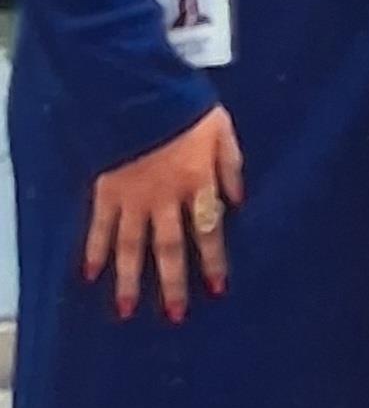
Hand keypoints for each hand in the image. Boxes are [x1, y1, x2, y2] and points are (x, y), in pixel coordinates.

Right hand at [86, 106, 242, 320]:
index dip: (213, 261)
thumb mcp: (222, 130)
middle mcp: (165, 198)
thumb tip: (239, 201)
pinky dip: (94, 250)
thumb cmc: (185, 105)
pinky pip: (99, 226)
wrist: (138, 91)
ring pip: (132, 246)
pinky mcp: (106, 190)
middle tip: (174, 315)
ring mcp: (133, 197)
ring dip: (130, 280)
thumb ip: (231, 166)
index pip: (209, 231)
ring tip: (127, 310)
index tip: (217, 289)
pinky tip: (90, 274)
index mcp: (197, 183)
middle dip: (173, 283)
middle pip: (170, 248)